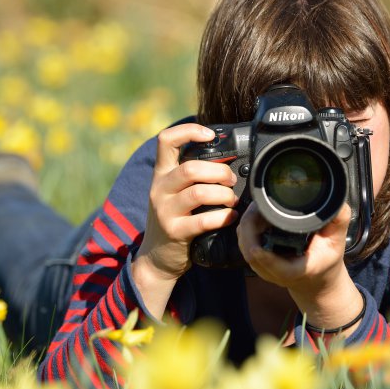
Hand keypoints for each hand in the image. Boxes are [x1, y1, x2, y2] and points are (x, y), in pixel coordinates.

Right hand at [135, 123, 238, 282]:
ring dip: (224, 195)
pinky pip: (203, 220)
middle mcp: (160, 189)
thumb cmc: (175, 219)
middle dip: (219, 172)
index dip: (188, 131)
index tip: (210, 135)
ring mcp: (165, 211)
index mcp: (161, 174)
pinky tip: (231, 217)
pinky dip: (223, 217)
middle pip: (190, 168)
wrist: (156, 257)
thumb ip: (192, 176)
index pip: (165, 140)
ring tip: (232, 200)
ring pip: (199, 192)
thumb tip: (230, 160)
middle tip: (231, 180)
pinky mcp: (174, 232)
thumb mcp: (174, 192)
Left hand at [236, 202, 363, 329]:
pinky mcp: (256, 260)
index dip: (264, 255)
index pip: (274, 265)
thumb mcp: (337, 242)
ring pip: (245, 244)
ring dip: (248, 224)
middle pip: (251, 251)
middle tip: (261, 203)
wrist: (316, 279)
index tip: (258, 242)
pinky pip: (244, 241)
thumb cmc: (325, 259)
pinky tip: (256, 214)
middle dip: (251, 225)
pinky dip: (247, 227)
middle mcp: (274, 272)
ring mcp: (263, 267)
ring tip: (259, 206)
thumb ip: (338, 222)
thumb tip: (339, 203)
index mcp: (295, 270)